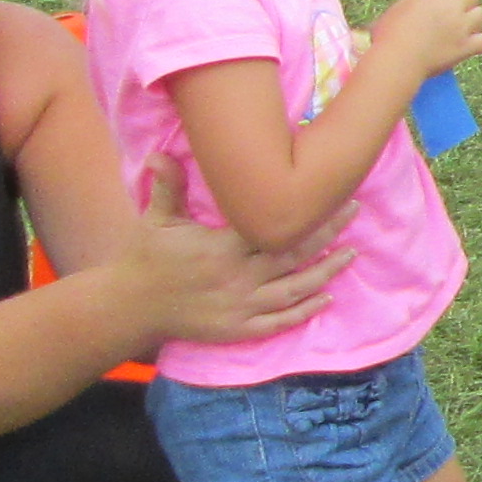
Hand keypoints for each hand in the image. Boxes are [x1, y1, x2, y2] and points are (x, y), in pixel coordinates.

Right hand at [121, 160, 349, 344]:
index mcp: (220, 248)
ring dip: (326, 272)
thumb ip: (168, 186)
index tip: (326, 190)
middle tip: (353, 209)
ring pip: (293, 289)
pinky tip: (326, 298)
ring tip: (351, 253)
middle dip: (326, 231)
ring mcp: (239, 307)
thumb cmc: (145, 257)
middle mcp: (236, 278)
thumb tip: (158, 152)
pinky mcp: (237, 329)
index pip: (271, 225)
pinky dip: (304, 311)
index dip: (302, 210)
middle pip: (292, 253)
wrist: (128, 307)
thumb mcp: (155, 220)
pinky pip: (278, 322)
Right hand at [375, 0, 481, 82]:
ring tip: (460, 30)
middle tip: (452, 15)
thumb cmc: (389, 35)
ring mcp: (461, 26)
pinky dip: (479, 43)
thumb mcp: (401, 8)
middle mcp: (452, 6)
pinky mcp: (466, 47)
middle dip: (464, 3)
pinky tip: (467, 46)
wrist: (396, 61)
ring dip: (473, 21)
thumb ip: (421, 0)